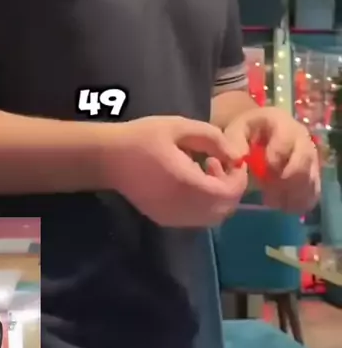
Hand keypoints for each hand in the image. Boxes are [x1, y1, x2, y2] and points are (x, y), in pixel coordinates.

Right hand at [105, 116, 247, 227]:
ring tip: (205, 170)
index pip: (228, 193)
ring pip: (212, 217)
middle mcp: (183, 207)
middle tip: (220, 163)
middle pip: (224, 209)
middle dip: (230, 187)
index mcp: (187, 184)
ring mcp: (173, 218)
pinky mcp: (165, 220)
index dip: (239, 179)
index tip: (235, 160)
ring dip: (218, 197)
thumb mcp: (179, 127)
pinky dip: (204, 204)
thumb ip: (211, 138)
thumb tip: (235, 155)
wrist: (108, 158)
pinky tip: (191, 182)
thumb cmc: (143, 138)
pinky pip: (196, 219)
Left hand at [224, 107, 320, 213]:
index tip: (260, 174)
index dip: (273, 161)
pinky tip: (284, 206)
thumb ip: (234, 143)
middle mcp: (301, 137)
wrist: (258, 131)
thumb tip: (238, 160)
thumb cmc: (246, 132)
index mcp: (282, 123)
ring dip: (293, 195)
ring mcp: (310, 155)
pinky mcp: (313, 172)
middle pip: (303, 163)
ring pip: (310, 179)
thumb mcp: (234, 131)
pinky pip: (314, 190)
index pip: (285, 142)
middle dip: (285, 183)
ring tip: (273, 202)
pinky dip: (300, 202)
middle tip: (268, 195)